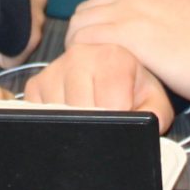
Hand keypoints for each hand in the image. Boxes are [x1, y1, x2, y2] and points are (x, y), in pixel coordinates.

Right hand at [22, 41, 173, 131]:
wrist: (113, 73)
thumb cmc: (132, 89)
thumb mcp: (153, 101)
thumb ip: (154, 115)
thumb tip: (139, 134)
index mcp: (112, 57)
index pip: (110, 108)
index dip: (118, 123)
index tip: (123, 122)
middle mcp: (79, 55)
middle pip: (83, 113)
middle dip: (96, 126)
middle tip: (107, 120)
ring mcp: (54, 68)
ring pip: (60, 117)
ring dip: (75, 125)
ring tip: (91, 114)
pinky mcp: (35, 84)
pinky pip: (40, 116)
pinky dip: (55, 123)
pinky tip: (71, 114)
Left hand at [65, 0, 189, 103]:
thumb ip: (168, 9)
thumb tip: (159, 23)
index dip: (101, 16)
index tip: (102, 36)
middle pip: (91, 4)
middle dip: (86, 27)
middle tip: (88, 53)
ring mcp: (130, 10)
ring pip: (82, 19)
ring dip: (79, 40)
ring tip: (84, 62)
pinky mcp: (125, 33)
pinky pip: (85, 37)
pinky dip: (80, 50)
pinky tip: (86, 66)